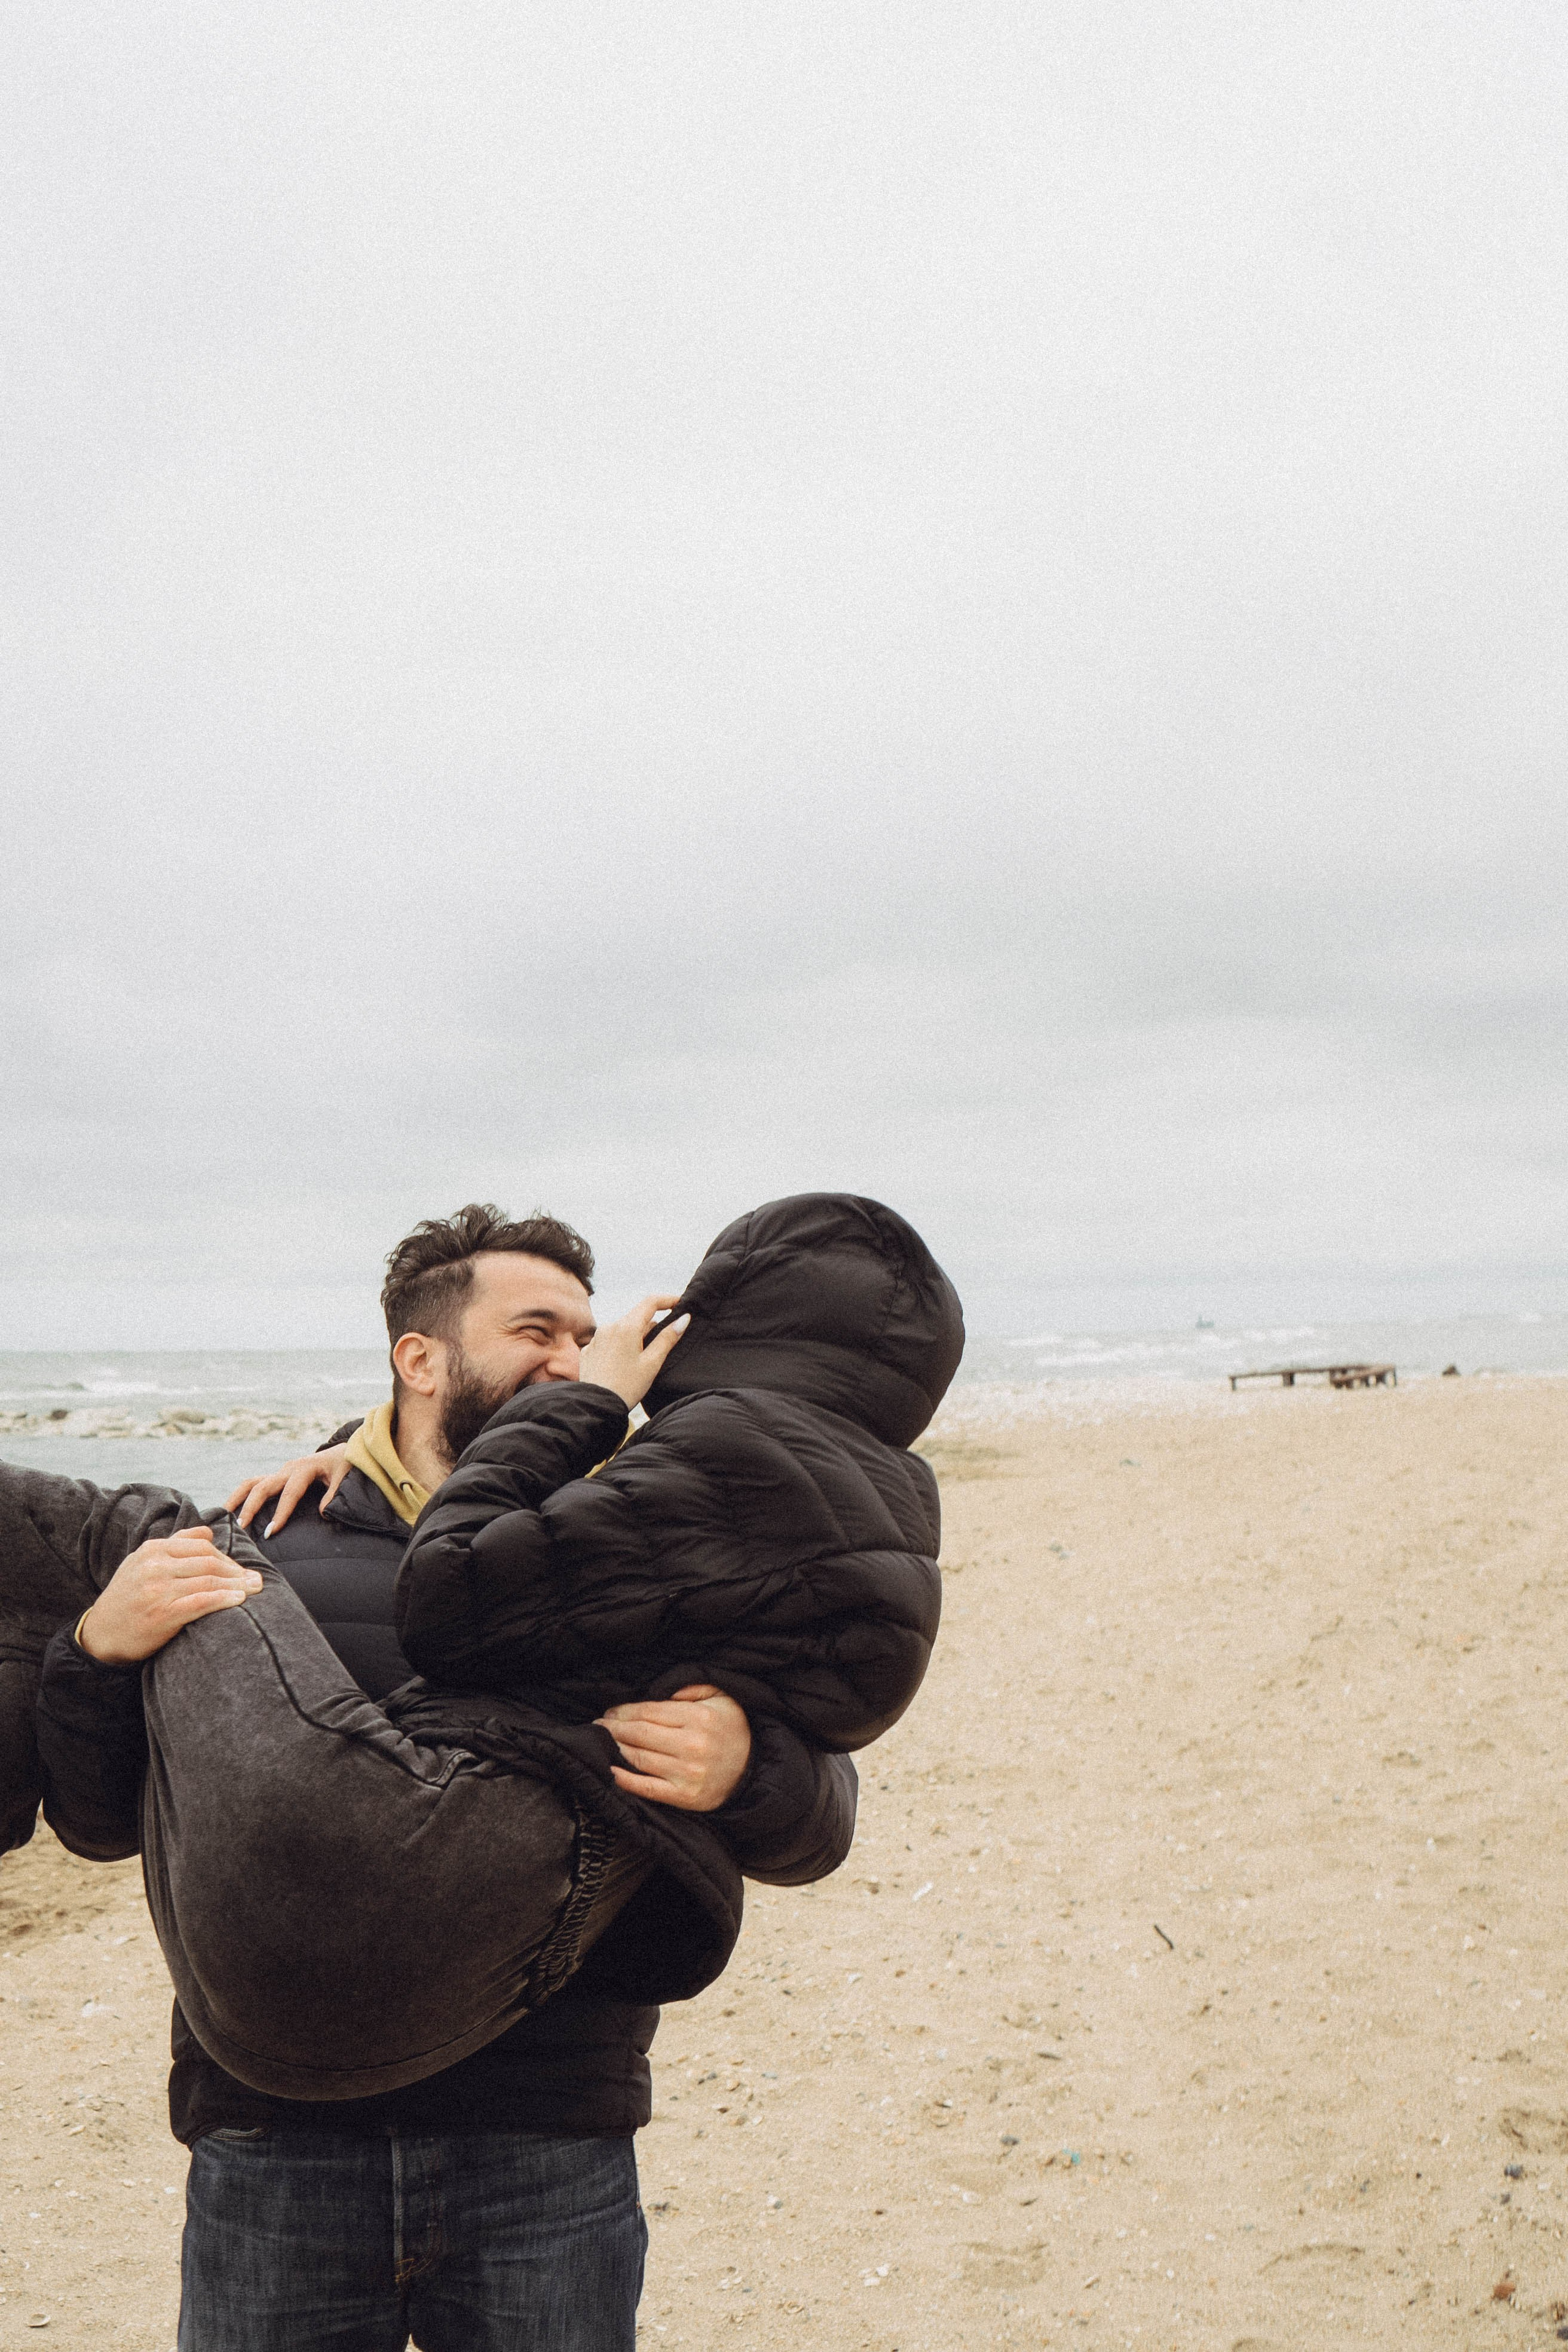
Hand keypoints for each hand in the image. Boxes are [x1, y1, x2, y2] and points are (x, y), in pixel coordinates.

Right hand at [78, 1527, 263, 1664]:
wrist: (101, 1634)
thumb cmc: (127, 1598)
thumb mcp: (142, 1563)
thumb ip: (175, 1545)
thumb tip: (208, 1532)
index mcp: (152, 1550)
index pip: (200, 1546)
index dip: (225, 1557)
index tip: (239, 1569)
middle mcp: (155, 1566)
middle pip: (208, 1561)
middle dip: (236, 1571)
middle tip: (256, 1579)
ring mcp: (158, 1589)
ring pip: (208, 1580)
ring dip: (237, 1585)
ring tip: (255, 1589)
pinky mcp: (163, 1614)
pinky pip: (201, 1601)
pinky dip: (224, 1599)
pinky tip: (239, 1600)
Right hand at [227, 1445, 350, 1532]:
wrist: (343, 1450)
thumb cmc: (343, 1464)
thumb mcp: (344, 1476)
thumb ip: (334, 1494)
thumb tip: (323, 1514)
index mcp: (304, 1468)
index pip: (289, 1493)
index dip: (280, 1513)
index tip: (270, 1532)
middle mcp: (287, 1469)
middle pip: (263, 1486)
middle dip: (250, 1508)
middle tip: (240, 1528)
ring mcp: (280, 1472)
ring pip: (252, 1483)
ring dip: (237, 1499)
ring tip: (225, 1517)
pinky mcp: (277, 1477)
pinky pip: (255, 1484)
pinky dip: (242, 1496)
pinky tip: (232, 1511)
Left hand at [578, 1295, 689, 1411]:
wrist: (597, 1406)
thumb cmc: (627, 1386)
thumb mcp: (652, 1363)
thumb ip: (668, 1338)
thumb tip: (683, 1319)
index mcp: (627, 1327)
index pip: (650, 1302)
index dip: (667, 1300)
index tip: (680, 1303)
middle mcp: (609, 1327)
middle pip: (636, 1317)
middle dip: (651, 1323)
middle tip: (665, 1338)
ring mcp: (597, 1338)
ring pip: (622, 1329)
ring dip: (635, 1335)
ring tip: (643, 1356)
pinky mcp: (589, 1350)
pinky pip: (609, 1341)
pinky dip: (620, 1345)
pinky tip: (624, 1363)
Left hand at [596, 1684, 750, 1810]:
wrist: (753, 1770)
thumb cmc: (732, 1730)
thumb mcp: (721, 1698)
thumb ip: (691, 1688)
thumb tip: (660, 1690)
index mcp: (699, 1718)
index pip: (650, 1711)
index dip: (625, 1711)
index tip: (610, 1711)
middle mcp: (692, 1745)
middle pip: (640, 1734)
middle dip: (614, 1728)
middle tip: (598, 1725)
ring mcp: (688, 1773)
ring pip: (640, 1758)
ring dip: (616, 1748)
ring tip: (602, 1741)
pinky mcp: (685, 1797)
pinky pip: (648, 1788)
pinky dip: (625, 1780)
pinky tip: (611, 1770)